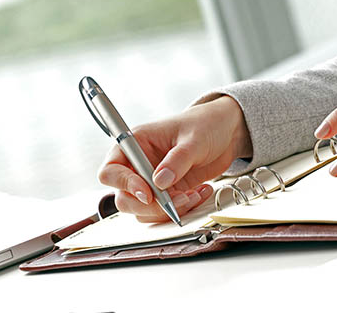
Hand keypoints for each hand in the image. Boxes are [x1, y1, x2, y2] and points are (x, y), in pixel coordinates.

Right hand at [97, 96, 251, 221]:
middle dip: (150, 206)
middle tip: (177, 201)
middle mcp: (140, 165)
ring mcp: (152, 181)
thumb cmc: (205, 124)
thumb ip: (176, 160)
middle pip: (124, 197)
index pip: (111, 170)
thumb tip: (159, 182)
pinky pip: (166, 211)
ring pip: (144, 210)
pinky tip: (200, 193)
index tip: (147, 193)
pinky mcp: (168, 192)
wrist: (226, 132)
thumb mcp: (194, 139)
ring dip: (169, 210)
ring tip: (194, 195)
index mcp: (136, 143)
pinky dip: (183, 209)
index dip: (124, 184)